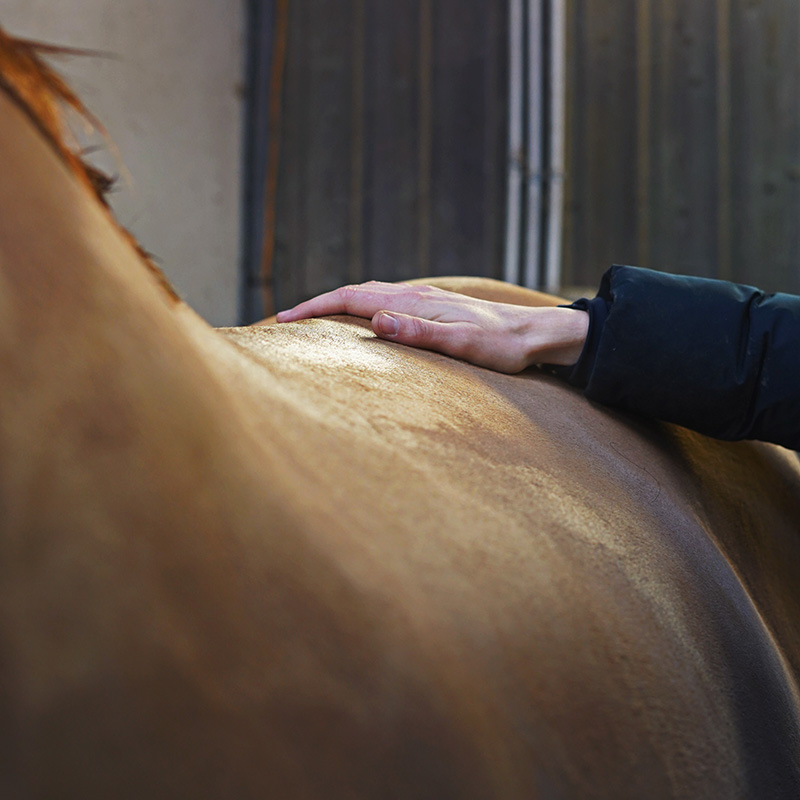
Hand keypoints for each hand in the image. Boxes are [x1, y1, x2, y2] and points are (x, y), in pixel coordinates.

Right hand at [276, 281, 587, 373]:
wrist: (536, 332)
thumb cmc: (503, 345)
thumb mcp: (463, 343)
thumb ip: (420, 332)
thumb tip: (375, 320)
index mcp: (415, 302)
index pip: (352, 299)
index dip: (315, 307)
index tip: (284, 318)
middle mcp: (415, 295)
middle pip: (353, 292)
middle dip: (316, 304)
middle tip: (285, 319)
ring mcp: (424, 299)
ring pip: (368, 294)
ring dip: (336, 303)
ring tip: (313, 318)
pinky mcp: (433, 307)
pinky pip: (384, 300)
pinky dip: (359, 306)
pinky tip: (362, 317)